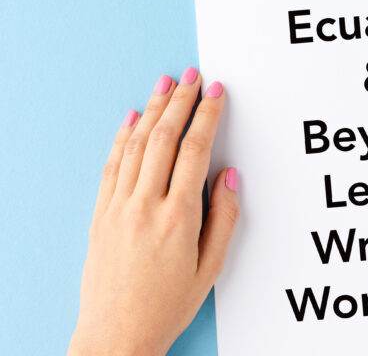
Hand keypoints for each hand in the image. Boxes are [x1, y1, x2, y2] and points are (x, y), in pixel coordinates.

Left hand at [69, 69, 238, 355]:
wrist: (116, 334)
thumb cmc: (166, 306)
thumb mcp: (210, 268)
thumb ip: (224, 219)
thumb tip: (229, 177)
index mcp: (179, 217)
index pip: (194, 151)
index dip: (207, 116)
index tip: (217, 92)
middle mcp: (145, 206)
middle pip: (163, 139)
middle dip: (181, 102)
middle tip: (193, 75)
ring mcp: (118, 208)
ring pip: (135, 146)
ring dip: (152, 110)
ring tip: (165, 84)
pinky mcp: (100, 215)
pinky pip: (111, 166)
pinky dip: (121, 137)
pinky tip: (131, 119)